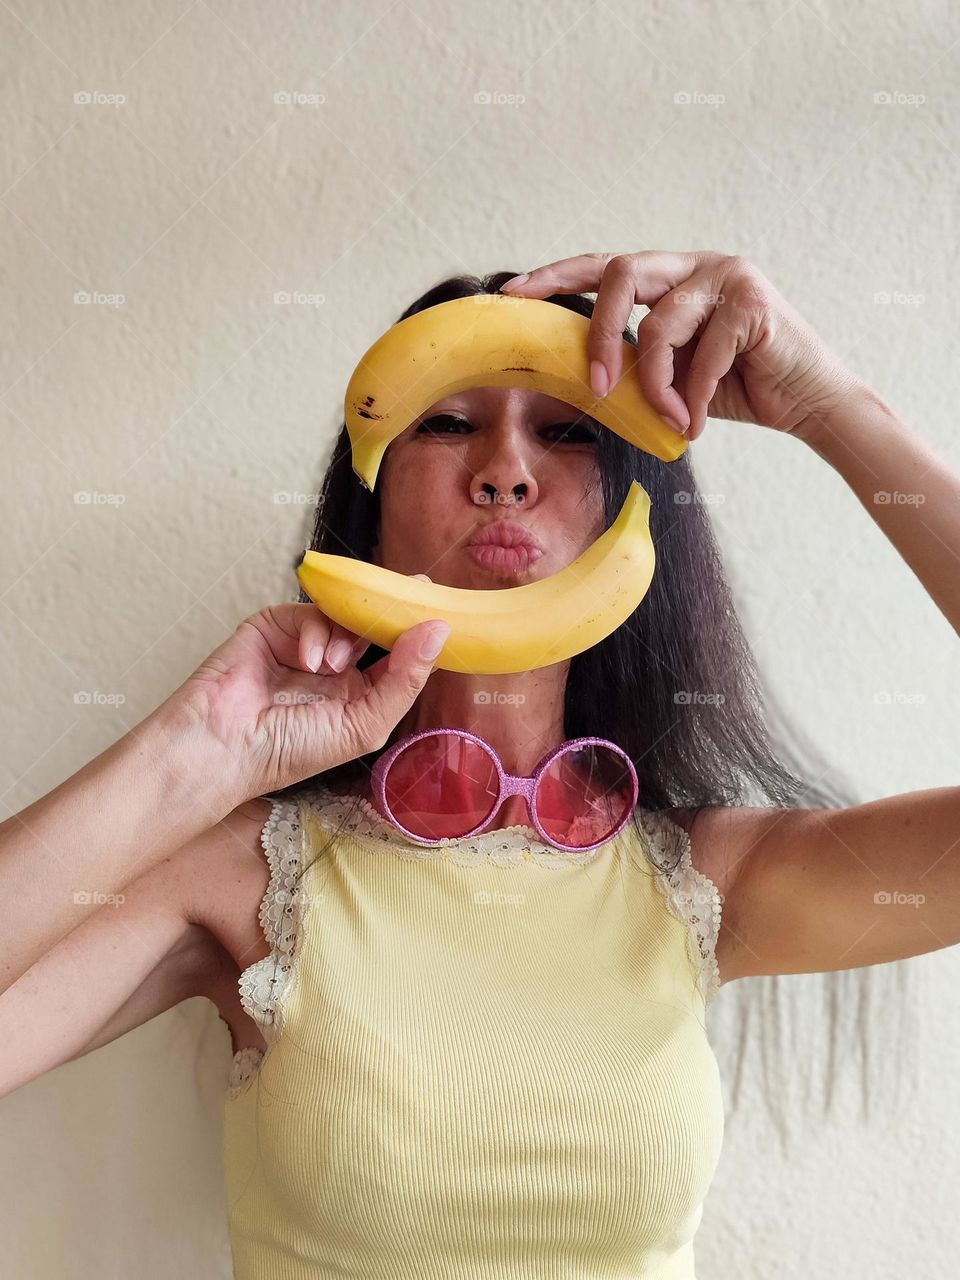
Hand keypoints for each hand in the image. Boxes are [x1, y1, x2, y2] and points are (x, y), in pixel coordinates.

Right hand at [160, 589, 448, 801]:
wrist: (223, 746)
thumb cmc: (289, 750)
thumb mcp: (364, 724)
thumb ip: (405, 679)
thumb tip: (440, 631)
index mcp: (359, 695)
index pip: (400, 657)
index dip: (422, 637)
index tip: (449, 612)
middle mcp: (335, 667)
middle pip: (376, 627)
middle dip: (395, 614)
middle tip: (420, 592)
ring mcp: (305, 643)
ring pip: (346, 616)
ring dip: (348, 635)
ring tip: (332, 666)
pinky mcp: (276, 624)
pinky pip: (311, 612)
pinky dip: (316, 632)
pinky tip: (307, 661)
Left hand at [500, 251, 869, 443]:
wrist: (807, 403)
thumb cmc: (737, 389)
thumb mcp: (672, 375)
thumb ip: (635, 362)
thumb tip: (583, 376)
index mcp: (672, 276)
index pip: (605, 266)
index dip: (558, 275)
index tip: (515, 293)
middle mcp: (696, 264)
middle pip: (621, 273)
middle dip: (598, 333)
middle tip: (595, 386)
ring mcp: (727, 274)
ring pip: (660, 325)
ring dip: (657, 386)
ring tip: (673, 420)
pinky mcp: (753, 299)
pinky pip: (702, 353)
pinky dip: (694, 397)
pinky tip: (700, 422)